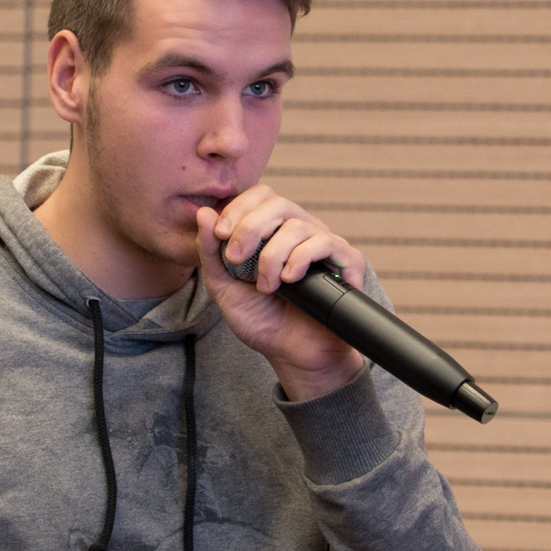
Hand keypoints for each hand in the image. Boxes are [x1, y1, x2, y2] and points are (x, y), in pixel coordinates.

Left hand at [195, 185, 365, 400]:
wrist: (292, 355)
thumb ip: (210, 252)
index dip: (239, 207)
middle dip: (250, 228)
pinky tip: (290, 280)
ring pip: (298, 225)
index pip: (260, 195)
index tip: (221, 235)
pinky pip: (326, 243)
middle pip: (278, 203)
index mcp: (273, 231)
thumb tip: (205, 212)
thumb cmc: (262, 320)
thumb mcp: (224, 287)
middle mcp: (300, 232)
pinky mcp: (345, 262)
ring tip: (266, 286)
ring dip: (273, 256)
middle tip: (236, 259)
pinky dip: (301, 259)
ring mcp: (324, 245)